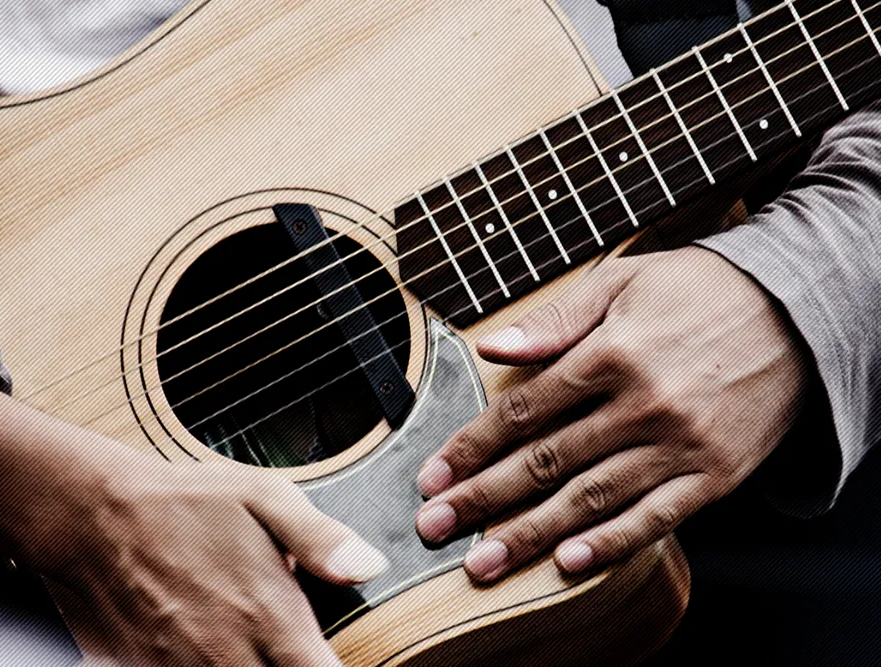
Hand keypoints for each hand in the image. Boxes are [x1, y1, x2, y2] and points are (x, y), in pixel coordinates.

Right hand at [56, 457, 387, 666]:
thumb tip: (371, 567)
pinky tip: (215, 652)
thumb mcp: (263, 497)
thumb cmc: (182, 504)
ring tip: (254, 649)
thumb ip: (322, 539)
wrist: (93, 517)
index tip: (331, 658)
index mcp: (270, 618)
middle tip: (292, 652)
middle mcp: (229, 658)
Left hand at [414, 247, 809, 580]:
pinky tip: (568, 563)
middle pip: (546, 462)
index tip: (433, 475)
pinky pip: (657, 519)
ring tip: (481, 561)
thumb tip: (491, 346)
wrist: (797, 311)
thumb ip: (554, 320)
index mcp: (612, 354)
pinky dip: (611, 544)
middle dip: (482, 498)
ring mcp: (681, 445)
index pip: (524, 412)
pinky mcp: (715, 474)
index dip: (471, 447)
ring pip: (591, 499)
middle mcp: (643, 405)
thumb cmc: (698, 290)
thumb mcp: (622, 281)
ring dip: (530, 534)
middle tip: (435, 526)